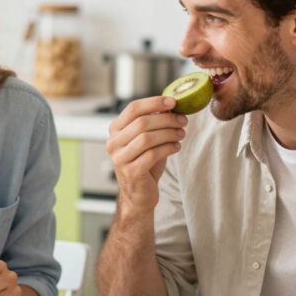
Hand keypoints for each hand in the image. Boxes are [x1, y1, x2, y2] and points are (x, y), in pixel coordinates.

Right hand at [106, 96, 186, 213]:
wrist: (138, 194)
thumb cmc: (144, 163)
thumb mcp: (147, 139)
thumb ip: (154, 122)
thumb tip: (171, 104)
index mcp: (115, 130)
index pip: (133, 108)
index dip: (154, 102)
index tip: (173, 101)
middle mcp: (113, 143)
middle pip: (142, 123)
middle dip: (166, 119)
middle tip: (182, 120)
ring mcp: (120, 158)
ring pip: (147, 138)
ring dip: (169, 133)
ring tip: (181, 134)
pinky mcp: (131, 172)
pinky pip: (153, 154)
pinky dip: (168, 148)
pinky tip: (176, 147)